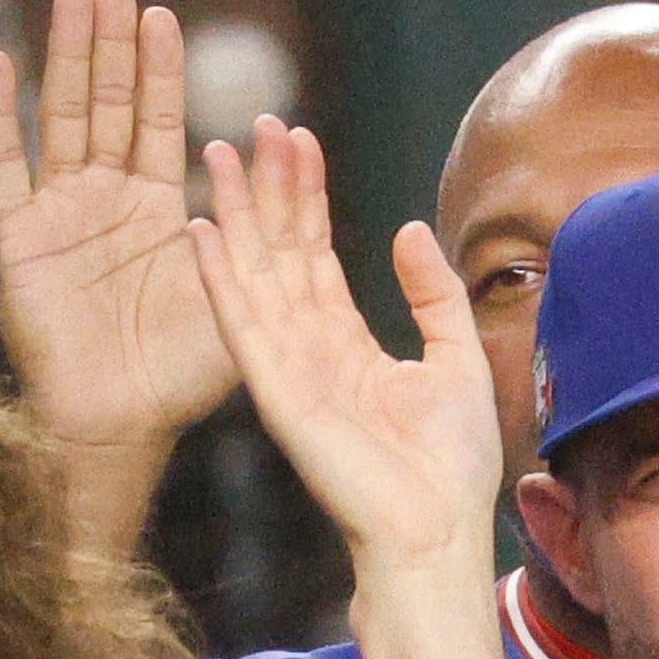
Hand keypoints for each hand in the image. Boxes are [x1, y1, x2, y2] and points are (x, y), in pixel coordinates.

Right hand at [0, 0, 236, 457]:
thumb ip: (262, 225)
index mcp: (161, 208)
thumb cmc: (184, 373)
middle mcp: (109, 200)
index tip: (161, 14)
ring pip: (62, 117)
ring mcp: (61, 212)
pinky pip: (6, 164)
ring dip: (66, 58)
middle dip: (112, 44)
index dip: (161, 70)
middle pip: (110, 104)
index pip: (162, 122)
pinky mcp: (20, 236)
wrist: (120, 422)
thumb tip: (289, 148)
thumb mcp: (240, 290)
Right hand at [189, 119, 505, 576]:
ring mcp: (286, 371)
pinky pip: (241, 325)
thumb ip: (431, 295)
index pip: (315, 255)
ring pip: (253, 276)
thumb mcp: (458, 359)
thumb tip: (408, 228)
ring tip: (217, 153)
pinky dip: (219, 277)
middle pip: (277, 254)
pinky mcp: (276, 393)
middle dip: (264, 189)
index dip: (304, 197)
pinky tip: (201, 230)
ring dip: (233, 214)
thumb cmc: (451, 466)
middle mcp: (307, 352)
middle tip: (253, 124)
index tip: (295, 139)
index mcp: (347, 346)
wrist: (437, 533)